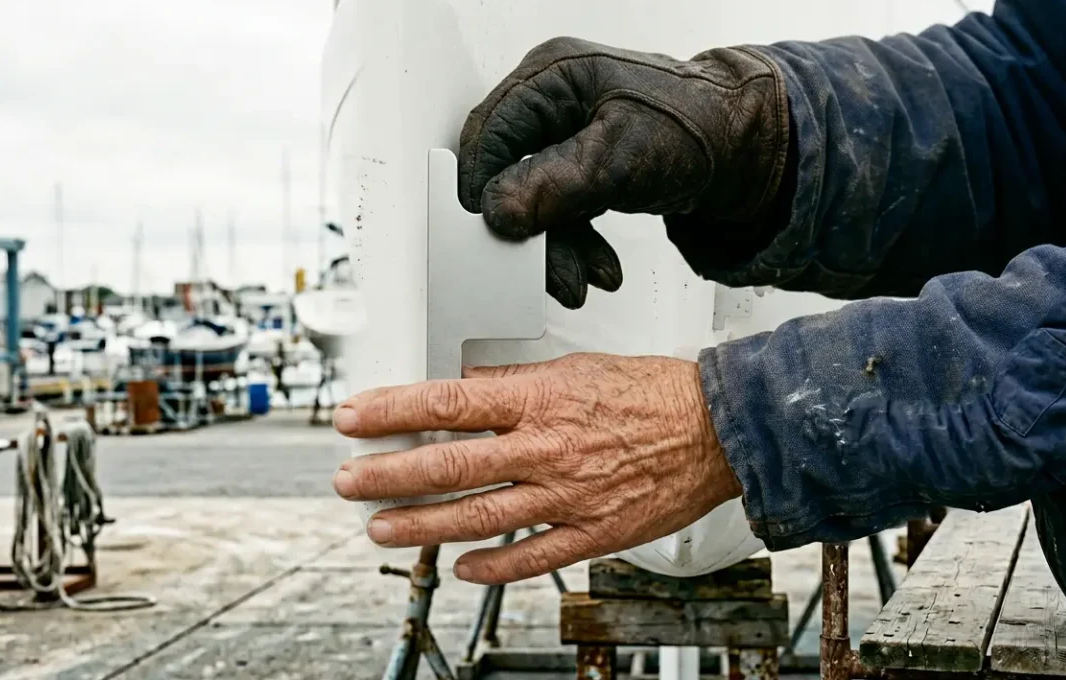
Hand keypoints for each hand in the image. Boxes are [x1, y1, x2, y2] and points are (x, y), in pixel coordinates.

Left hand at [331, 353, 742, 583]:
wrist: (718, 428)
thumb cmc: (652, 393)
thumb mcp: (576, 368)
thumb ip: (516, 383)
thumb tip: (464, 388)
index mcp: (541, 399)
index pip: (447, 403)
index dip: (391, 411)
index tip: (354, 418)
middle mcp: (547, 449)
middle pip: (450, 464)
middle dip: (388, 474)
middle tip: (348, 479)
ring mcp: (569, 496)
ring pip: (479, 515)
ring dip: (423, 524)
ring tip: (380, 525)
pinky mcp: (594, 532)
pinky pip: (534, 556)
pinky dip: (494, 565)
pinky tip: (462, 567)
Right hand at [458, 37, 791, 308]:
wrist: (745, 149)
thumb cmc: (697, 129)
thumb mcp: (619, 158)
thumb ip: (555, 185)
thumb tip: (498, 209)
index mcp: (554, 77)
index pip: (490, 135)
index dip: (482, 190)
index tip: (488, 237)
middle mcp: (554, 99)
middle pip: (508, 172)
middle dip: (529, 232)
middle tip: (546, 275)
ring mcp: (567, 131)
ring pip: (534, 199)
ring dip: (556, 249)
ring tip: (580, 283)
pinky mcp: (582, 161)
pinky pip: (560, 207)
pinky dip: (575, 243)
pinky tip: (597, 268)